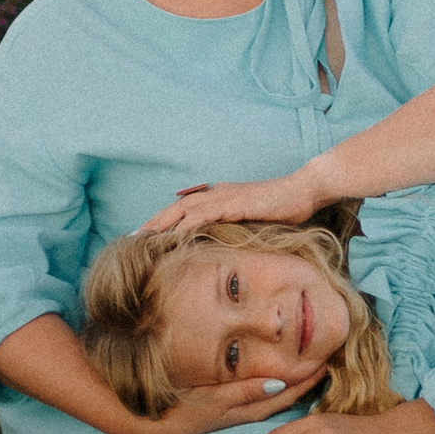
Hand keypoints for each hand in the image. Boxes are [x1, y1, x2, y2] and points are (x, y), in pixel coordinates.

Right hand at [117, 366, 327, 433]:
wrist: (162, 424)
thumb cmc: (188, 408)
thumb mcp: (218, 398)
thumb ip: (247, 390)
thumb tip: (279, 382)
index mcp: (250, 407)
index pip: (288, 393)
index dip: (308, 379)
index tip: (327, 363)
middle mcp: (250, 410)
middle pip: (288, 397)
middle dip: (307, 381)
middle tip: (328, 362)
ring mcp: (241, 411)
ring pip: (277, 398)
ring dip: (295, 385)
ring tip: (312, 370)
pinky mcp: (231, 409)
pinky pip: (263, 399)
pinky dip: (278, 389)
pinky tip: (282, 381)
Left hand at [139, 170, 324, 239]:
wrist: (304, 190)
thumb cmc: (283, 207)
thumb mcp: (253, 219)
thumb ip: (234, 227)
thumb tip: (217, 243)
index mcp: (219, 196)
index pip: (183, 209)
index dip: (162, 223)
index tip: (143, 238)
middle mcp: (217, 193)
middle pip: (175, 208)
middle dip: (152, 224)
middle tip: (130, 240)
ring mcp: (225, 197)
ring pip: (184, 210)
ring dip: (162, 224)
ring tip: (142, 240)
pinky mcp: (235, 203)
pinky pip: (204, 215)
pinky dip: (186, 225)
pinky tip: (174, 237)